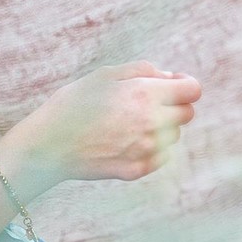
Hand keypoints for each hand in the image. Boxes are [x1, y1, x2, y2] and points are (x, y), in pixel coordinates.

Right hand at [0, 61, 200, 198]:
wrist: (48, 145)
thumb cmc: (73, 104)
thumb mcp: (104, 75)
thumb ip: (142, 71)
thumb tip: (168, 77)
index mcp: (145, 94)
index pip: (193, 90)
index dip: (184, 83)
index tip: (172, 83)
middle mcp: (152, 123)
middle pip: (187, 113)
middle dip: (173, 105)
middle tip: (145, 103)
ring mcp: (147, 150)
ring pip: (173, 136)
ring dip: (161, 127)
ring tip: (129, 123)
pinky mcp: (139, 170)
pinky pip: (160, 157)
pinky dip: (150, 148)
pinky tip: (125, 141)